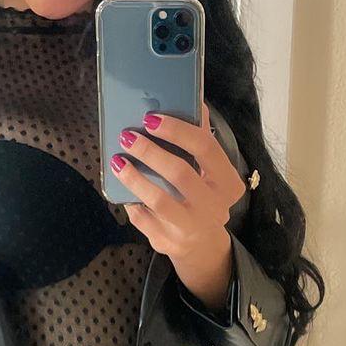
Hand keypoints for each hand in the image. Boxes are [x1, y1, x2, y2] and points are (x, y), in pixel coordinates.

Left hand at [111, 96, 245, 265]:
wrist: (203, 246)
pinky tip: (121, 188)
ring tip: (117, 160)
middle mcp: (214, 207)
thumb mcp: (210, 172)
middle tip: (127, 136)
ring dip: (134, 177)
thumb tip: (194, 100)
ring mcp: (191, 228)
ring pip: (159, 199)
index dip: (177, 130)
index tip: (151, 118)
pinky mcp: (169, 242)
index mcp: (228, 183)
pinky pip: (143, 219)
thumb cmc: (204, 197)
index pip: (206, 148)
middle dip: (150, 151)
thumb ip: (201, 139)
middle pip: (180, 173)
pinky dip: (131, 202)